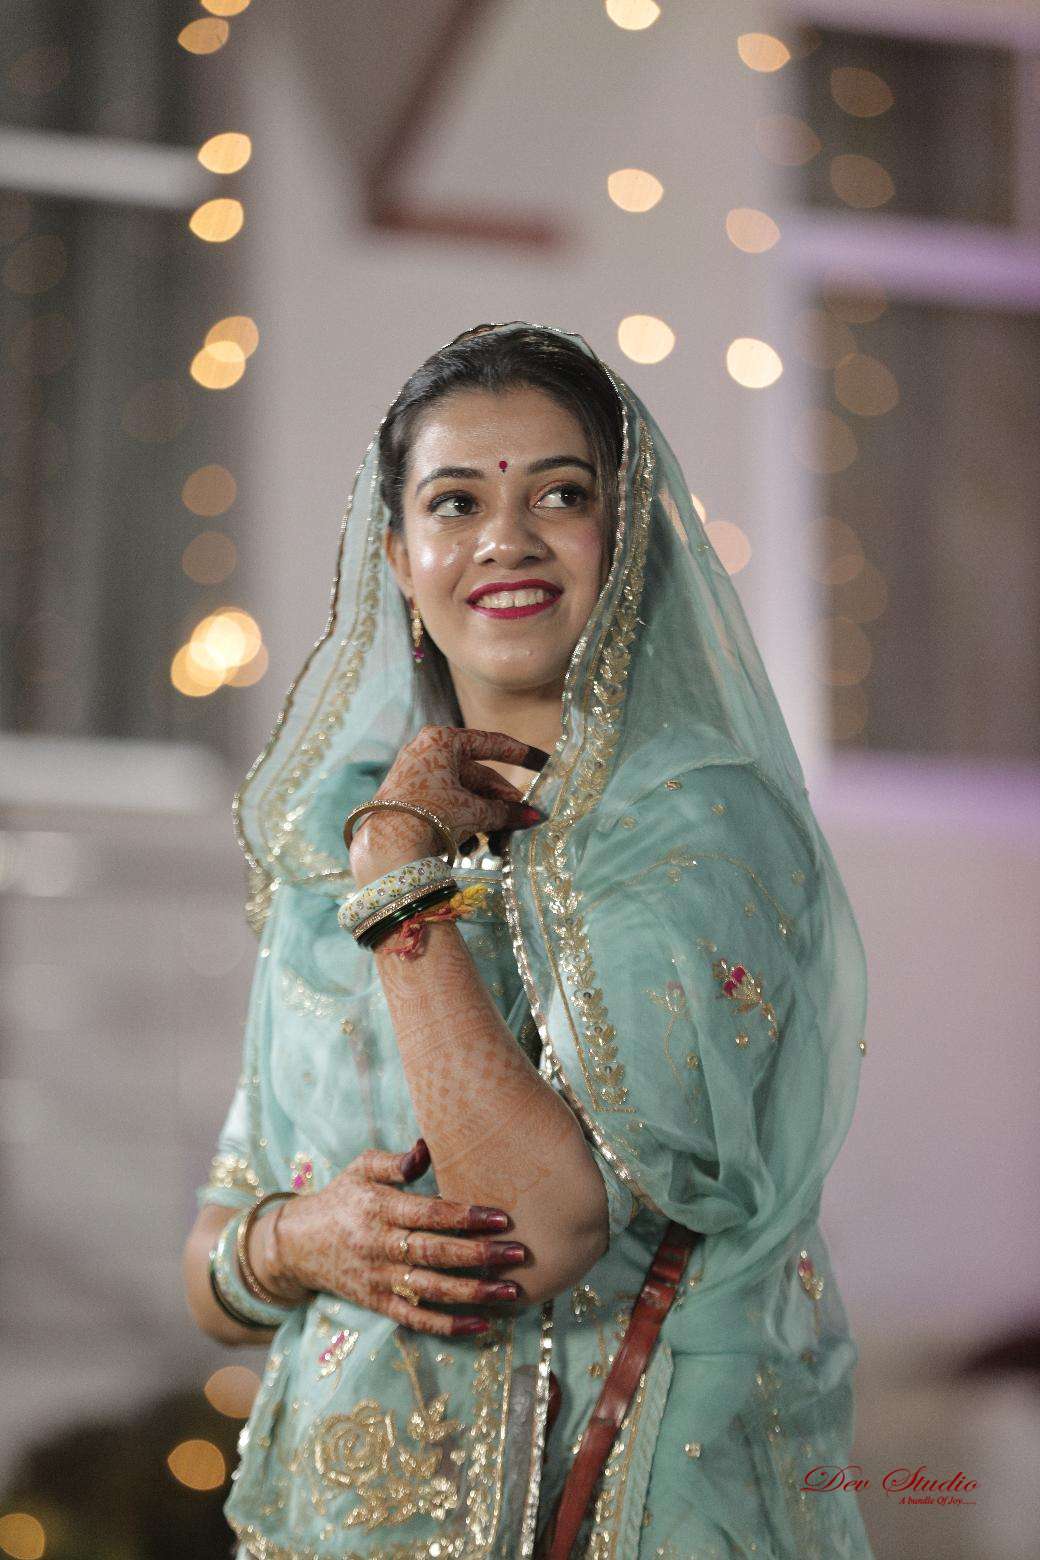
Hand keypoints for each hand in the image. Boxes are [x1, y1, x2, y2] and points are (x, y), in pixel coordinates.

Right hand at [256, 1138, 530, 1337]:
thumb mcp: (361, 1168)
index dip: (465, 1215)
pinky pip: (415, 1318)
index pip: (429, 1214)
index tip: (502, 1216)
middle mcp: (380, 1245)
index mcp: (379, 1208)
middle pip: (435, 1253)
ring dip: (473, 1293)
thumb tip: (427, 1148)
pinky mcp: (377, 1303)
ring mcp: (379, 1279)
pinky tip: (482, 1324)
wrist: (298, 1244)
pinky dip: (448, 1325)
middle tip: (519, 1253)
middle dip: (480, 1255)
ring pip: (431, 1290)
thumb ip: (395, 1161)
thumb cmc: (342, 1197)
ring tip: (511, 1290)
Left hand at [348, 725, 547, 883]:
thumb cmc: (433, 816)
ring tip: (497, 846)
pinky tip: (469, 849)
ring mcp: (414, 774)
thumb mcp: (475, 812)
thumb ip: (505, 811)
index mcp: (442, 740)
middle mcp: (426, 751)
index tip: (544, 763)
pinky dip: (461, 825)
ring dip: (484, 821)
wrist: (387, 847)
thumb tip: (533, 817)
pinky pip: (444, 805)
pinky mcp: (406, 798)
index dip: (521, 755)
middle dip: (502, 804)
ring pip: (462, 795)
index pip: (491, 743)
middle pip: (478, 777)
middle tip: (524, 822)